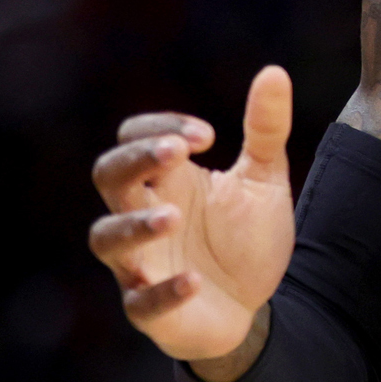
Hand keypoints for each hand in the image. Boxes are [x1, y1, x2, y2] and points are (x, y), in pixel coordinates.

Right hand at [88, 66, 295, 368]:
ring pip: (106, 238)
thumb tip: (274, 72)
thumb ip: (266, 129)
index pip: (133, 138)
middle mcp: (143, 215)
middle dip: (135, 159)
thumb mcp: (264, 179)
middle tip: (177, 152)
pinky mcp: (151, 309)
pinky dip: (163, 291)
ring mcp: (141, 263)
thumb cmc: (246, 238)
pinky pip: (140, 302)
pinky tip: (194, 281)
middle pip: (107, 176)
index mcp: (167, 180)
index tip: (208, 135)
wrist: (256, 306)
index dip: (160, 128)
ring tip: (175, 216)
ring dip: (135, 224)